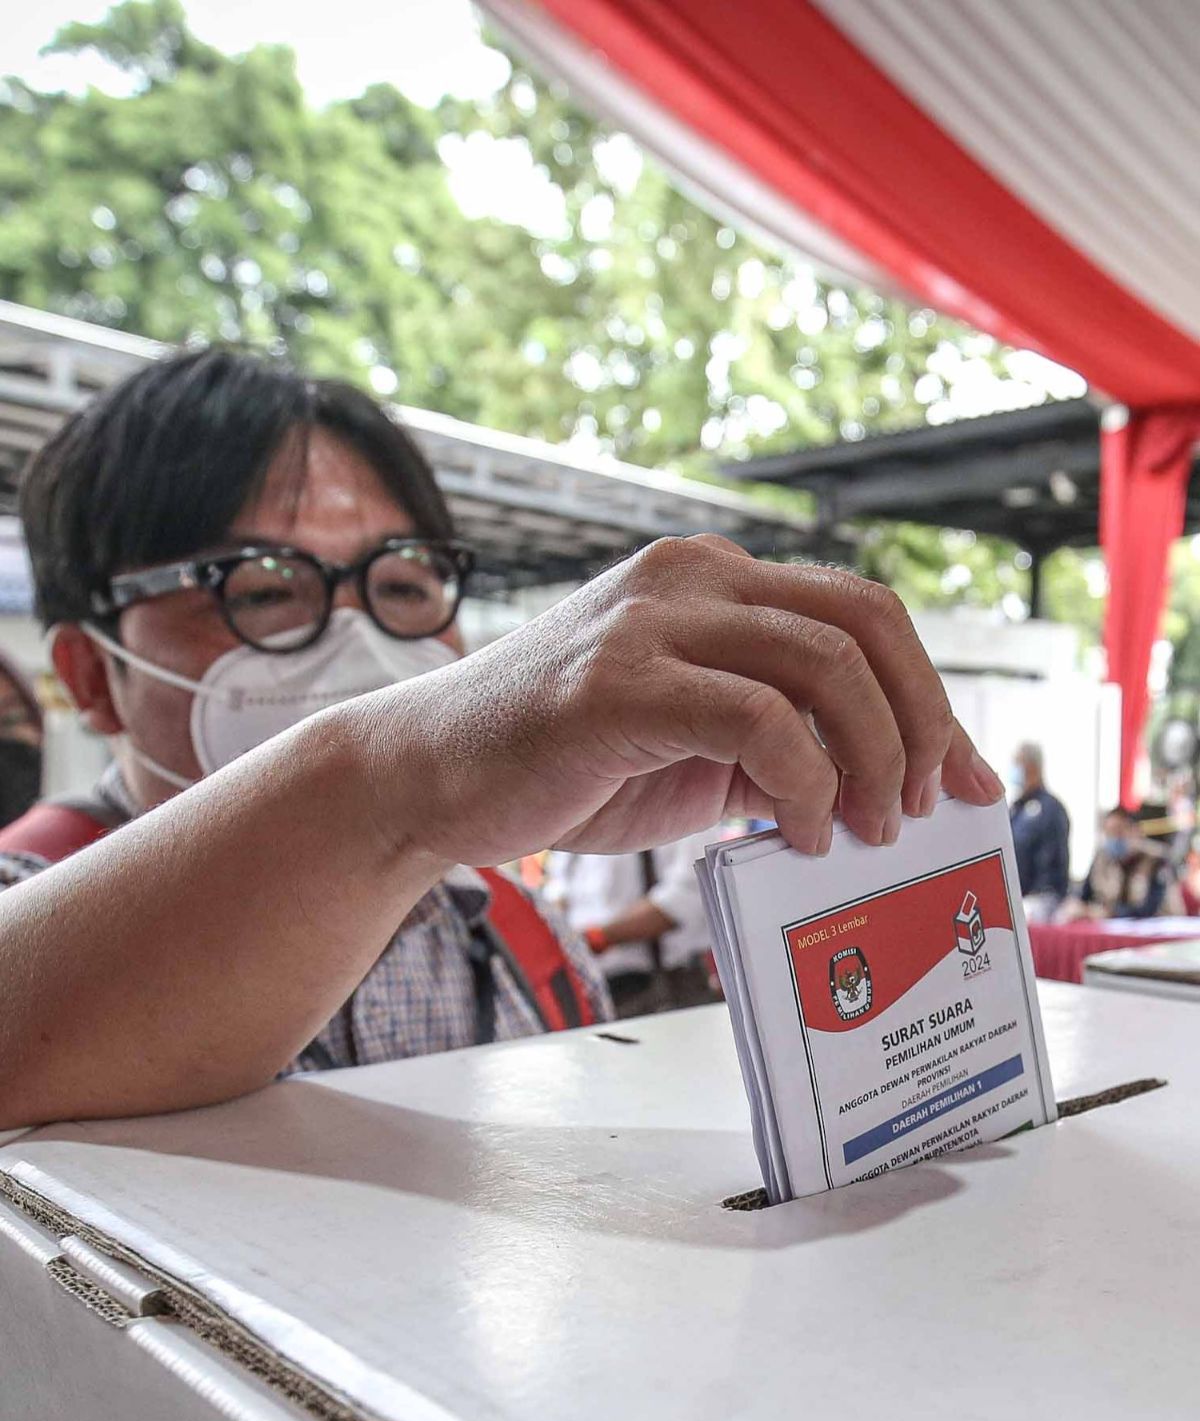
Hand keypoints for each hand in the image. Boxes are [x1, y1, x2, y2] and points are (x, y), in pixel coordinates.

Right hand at [360, 535, 1002, 866]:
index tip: (960, 780)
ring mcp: (651, 623)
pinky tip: (798, 832)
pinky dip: (804, 784)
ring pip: (823, 665)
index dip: (931, 695)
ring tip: (864, 830)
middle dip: (919, 723)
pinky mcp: (617, 684)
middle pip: (865, 623)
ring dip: (872, 758)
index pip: (863, 612)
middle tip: (919, 809)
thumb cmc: (561, 766)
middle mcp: (691, 577)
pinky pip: (758, 720)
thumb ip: (784, 747)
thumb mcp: (696, 748)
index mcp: (714, 581)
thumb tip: (895, 786)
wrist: (430, 778)